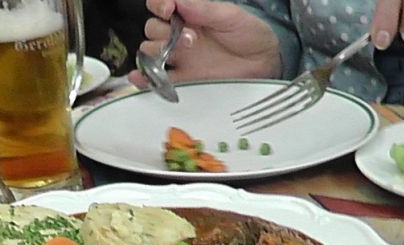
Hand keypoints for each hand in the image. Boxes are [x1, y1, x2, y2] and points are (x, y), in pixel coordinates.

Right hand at [127, 0, 281, 88]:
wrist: (264, 61)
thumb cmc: (249, 33)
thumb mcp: (229, 15)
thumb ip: (204, 8)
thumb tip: (179, 1)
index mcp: (188, 14)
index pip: (159, 5)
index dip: (158, 5)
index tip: (168, 9)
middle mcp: (179, 33)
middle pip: (152, 29)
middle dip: (163, 31)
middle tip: (190, 38)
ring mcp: (180, 56)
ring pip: (151, 51)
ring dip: (157, 51)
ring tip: (178, 53)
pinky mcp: (184, 78)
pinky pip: (158, 79)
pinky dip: (145, 79)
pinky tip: (139, 77)